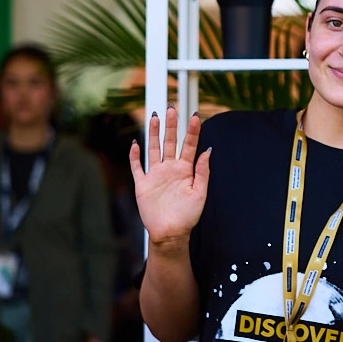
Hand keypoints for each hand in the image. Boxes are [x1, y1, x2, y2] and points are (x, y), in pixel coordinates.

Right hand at [129, 107, 211, 254]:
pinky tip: (135, 144)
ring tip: (154, 117)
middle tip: (172, 108)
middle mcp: (170, 169)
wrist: (171, 233)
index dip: (192, 131)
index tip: (196, 116)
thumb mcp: (200, 193)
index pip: (189, 146)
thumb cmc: (188, 216)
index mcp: (185, 170)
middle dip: (171, 126)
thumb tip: (208, 150)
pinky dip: (135, 156)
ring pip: (154, 149)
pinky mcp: (143, 184)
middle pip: (170, 142)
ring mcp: (155, 175)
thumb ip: (202, 171)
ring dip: (153, 134)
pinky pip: (137, 167)